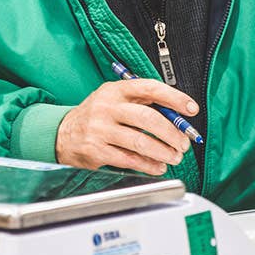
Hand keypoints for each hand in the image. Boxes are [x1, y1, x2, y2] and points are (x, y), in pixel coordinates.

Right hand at [56, 79, 195, 174]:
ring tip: (175, 157)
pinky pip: (130, 159)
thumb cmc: (97, 116)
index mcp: (115, 90)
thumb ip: (142, 105)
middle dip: (172, 133)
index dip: (174, 97)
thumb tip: (178, 118)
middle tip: (184, 143)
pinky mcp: (96, 150)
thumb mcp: (115, 100)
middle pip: (148, 118)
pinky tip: (158, 166)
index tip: (191, 108)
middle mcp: (107, 107)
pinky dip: (149, 165)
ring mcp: (100, 129)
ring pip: (141, 142)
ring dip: (164, 152)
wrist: (63, 134)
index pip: (149, 88)